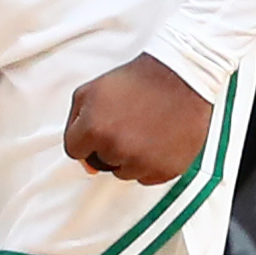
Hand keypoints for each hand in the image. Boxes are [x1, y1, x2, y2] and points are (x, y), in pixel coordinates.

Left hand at [62, 51, 212, 184]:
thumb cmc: (139, 81)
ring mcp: (142, 162)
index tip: (102, 126)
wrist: (180, 77)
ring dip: (130, 157)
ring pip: (124, 172)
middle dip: (109, 146)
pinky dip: (151, 163)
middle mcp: (117, 149)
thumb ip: (75, 124)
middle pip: (101, 162)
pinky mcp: (165, 170)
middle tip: (127, 123)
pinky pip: (147, 177)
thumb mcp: (91, 90)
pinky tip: (158, 140)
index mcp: (94, 129)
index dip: (87, 138)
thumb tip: (84, 162)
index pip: (75, 151)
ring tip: (145, 129)